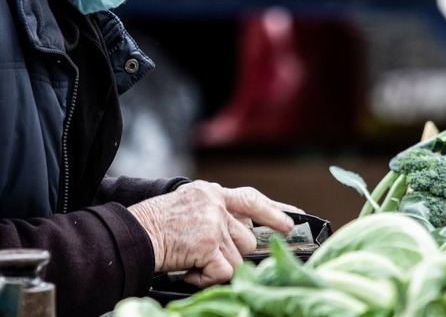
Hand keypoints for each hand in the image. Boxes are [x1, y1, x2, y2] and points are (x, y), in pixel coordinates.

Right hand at [128, 180, 300, 286]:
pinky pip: (224, 272)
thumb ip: (214, 212)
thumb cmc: (153, 224)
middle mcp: (216, 205)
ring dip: (214, 268)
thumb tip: (242, 232)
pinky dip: (206, 279)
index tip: (289, 223)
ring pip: (237, 259)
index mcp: (212, 193)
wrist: (131, 233)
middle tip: (204, 255)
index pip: (251, 199)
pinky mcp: (209, 244)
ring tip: (190, 261)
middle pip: (247, 239)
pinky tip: (188, 270)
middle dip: (231, 254)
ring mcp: (214, 224)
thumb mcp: (187, 204)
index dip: (273, 212)